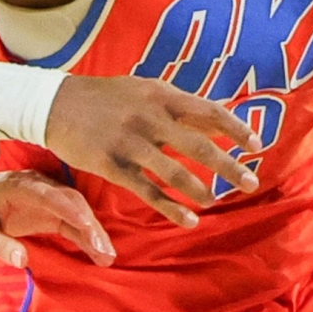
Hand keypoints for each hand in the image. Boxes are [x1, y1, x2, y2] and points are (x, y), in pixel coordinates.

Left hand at [0, 167, 114, 268]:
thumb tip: (22, 259)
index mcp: (20, 186)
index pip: (52, 196)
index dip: (72, 212)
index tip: (90, 228)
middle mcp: (39, 187)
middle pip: (72, 203)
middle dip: (91, 227)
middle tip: (106, 252)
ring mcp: (46, 198)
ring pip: (77, 213)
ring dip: (94, 234)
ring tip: (109, 258)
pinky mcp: (48, 211)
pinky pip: (72, 223)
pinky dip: (86, 237)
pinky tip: (99, 254)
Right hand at [41, 75, 260, 227]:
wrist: (55, 104)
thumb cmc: (106, 98)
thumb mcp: (145, 91)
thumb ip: (179, 108)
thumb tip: (217, 124)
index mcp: (161, 95)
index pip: (209, 111)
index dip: (236, 129)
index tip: (257, 145)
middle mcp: (149, 118)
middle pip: (198, 145)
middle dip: (229, 167)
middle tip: (251, 183)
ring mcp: (130, 143)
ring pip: (174, 172)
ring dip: (199, 190)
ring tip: (215, 202)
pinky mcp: (112, 165)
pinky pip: (147, 191)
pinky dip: (170, 207)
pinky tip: (187, 220)